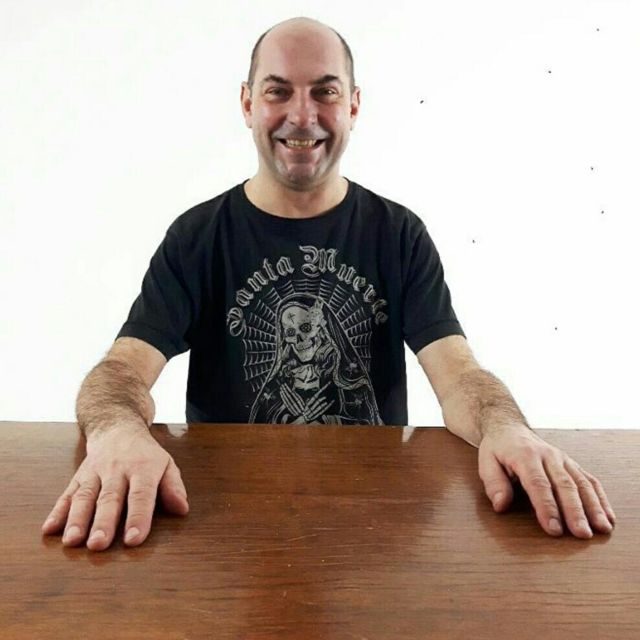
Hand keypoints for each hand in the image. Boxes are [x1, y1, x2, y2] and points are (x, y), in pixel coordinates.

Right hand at [41, 425, 188, 550]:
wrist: (117, 427)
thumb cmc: (146, 455)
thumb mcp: (166, 465)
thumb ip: (173, 487)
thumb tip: (181, 509)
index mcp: (143, 469)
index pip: (141, 495)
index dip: (138, 517)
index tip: (134, 540)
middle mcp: (117, 470)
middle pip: (109, 498)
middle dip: (103, 522)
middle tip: (97, 545)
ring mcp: (95, 472)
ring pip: (85, 496)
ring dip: (76, 519)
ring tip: (71, 541)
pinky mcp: (79, 476)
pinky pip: (67, 493)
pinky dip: (57, 511)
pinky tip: (49, 529)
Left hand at [478, 425, 615, 537]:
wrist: (509, 428)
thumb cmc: (498, 449)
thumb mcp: (485, 462)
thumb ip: (493, 484)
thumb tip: (500, 504)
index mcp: (524, 455)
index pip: (537, 483)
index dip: (546, 507)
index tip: (553, 528)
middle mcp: (548, 456)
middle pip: (564, 485)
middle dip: (574, 511)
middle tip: (581, 534)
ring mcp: (562, 459)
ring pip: (581, 482)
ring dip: (593, 506)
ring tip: (601, 528)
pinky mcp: (571, 464)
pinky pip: (589, 480)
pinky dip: (600, 498)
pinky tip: (607, 516)